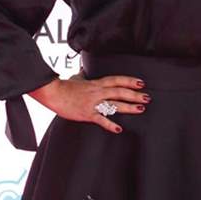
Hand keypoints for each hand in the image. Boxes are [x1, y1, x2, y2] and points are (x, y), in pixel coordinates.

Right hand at [30, 73, 148, 133]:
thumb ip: (82, 75)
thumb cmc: (63, 87)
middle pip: (119, 91)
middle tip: (147, 97)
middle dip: (134, 94)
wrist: (53, 93)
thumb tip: (81, 70)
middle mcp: (97, 92)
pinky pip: (101, 119)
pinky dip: (110, 124)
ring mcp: (93, 103)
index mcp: (96, 84)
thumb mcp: (76, 78)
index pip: (116, 80)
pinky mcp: (87, 113)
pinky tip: (118, 129)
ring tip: (140, 109)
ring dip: (128, 107)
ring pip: (114, 104)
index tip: (141, 83)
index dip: (129, 81)